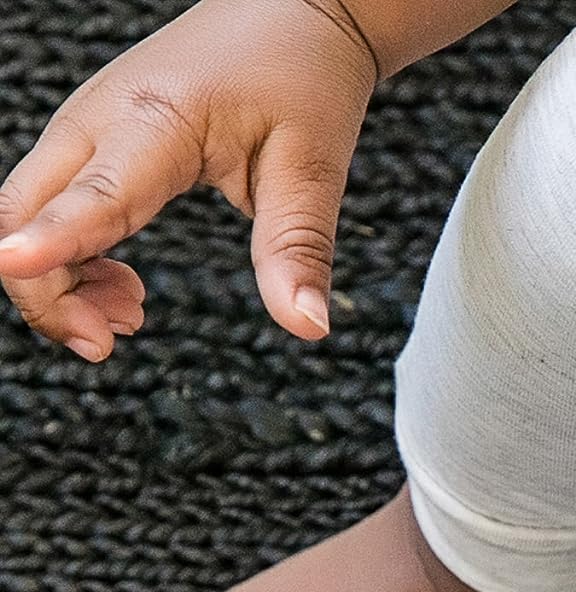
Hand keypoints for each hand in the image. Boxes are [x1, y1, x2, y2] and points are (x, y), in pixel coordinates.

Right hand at [0, 0, 379, 361]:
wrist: (288, 14)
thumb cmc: (300, 81)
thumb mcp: (314, 167)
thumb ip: (300, 248)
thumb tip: (309, 327)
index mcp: (155, 121)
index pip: (90, 194)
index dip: (50, 237)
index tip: (15, 263)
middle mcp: (98, 120)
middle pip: (23, 211)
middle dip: (47, 291)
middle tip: (112, 342)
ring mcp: (83, 128)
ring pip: (23, 212)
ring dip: (59, 282)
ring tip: (134, 316)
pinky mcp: (88, 141)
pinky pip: (48, 206)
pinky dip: (70, 260)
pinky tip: (126, 289)